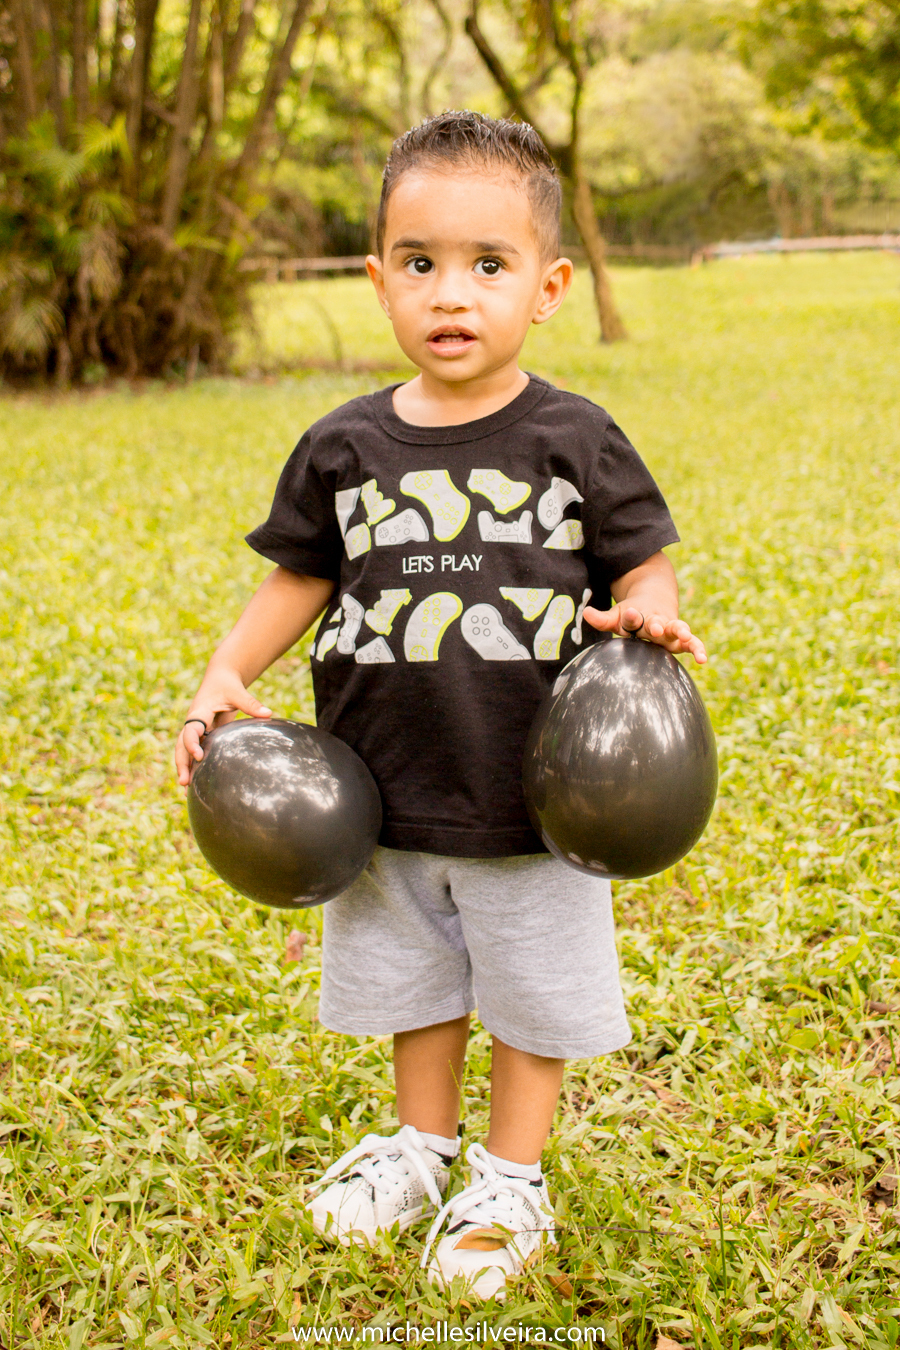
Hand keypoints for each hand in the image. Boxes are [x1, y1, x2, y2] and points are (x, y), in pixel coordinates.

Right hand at [175, 666, 272, 786]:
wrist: (219, 679)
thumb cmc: (227, 685)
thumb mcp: (237, 692)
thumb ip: (251, 704)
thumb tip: (269, 714)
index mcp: (199, 711)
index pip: (191, 729)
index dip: (192, 743)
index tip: (199, 756)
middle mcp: (193, 722)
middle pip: (182, 744)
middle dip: (182, 763)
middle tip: (184, 782)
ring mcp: (196, 730)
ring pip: (185, 750)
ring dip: (185, 768)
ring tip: (185, 789)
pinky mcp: (202, 735)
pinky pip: (195, 751)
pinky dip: (194, 765)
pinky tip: (195, 783)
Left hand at [583, 603, 706, 664]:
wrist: (655, 598)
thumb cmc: (631, 614)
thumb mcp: (616, 616)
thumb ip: (602, 619)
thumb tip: (585, 613)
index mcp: (637, 616)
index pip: (633, 616)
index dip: (631, 615)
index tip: (630, 612)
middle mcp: (655, 621)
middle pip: (656, 622)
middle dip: (656, 625)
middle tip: (656, 627)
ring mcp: (669, 628)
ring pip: (676, 628)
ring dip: (680, 631)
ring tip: (685, 635)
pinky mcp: (680, 637)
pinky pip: (691, 643)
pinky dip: (697, 649)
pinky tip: (703, 659)